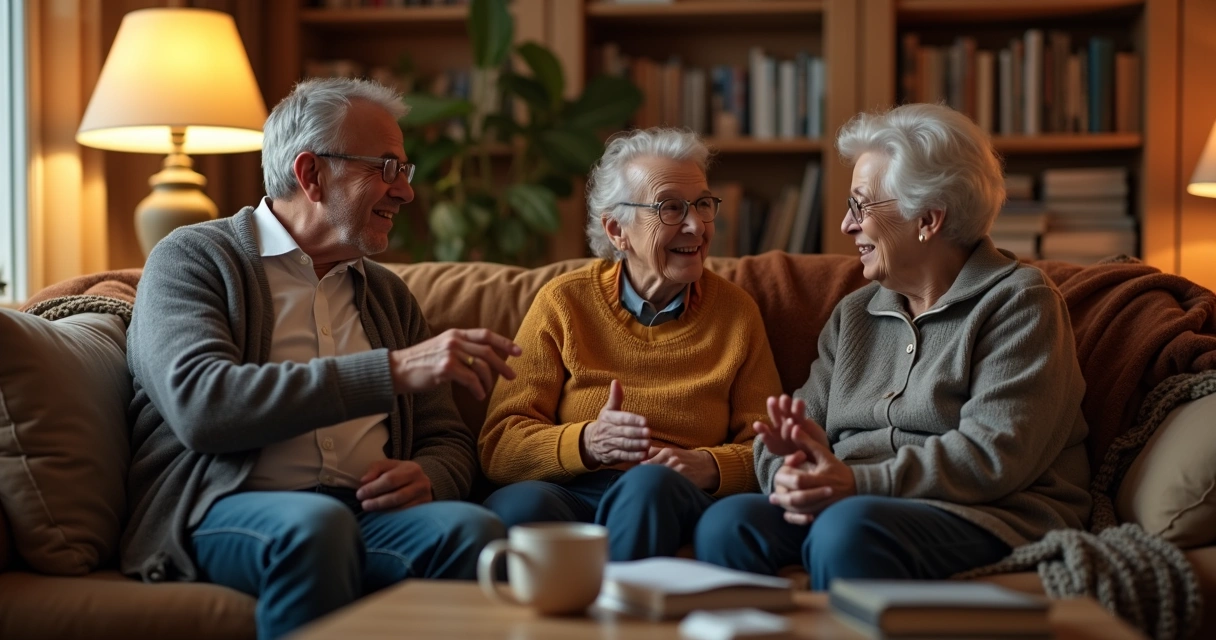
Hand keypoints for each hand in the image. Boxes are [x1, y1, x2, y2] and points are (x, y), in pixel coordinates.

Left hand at [356, 459, 432, 510]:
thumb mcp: (388, 466)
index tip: (360, 494)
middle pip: (397, 496)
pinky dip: (391, 517)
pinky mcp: (424, 509)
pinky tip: (381, 517)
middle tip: (364, 505)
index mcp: (411, 469)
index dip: (373, 488)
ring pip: (401, 508)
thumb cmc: (400, 473)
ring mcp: (424, 497)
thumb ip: (375, 469)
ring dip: (383, 511)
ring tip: (370, 510)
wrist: (422, 482)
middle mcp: (421, 483)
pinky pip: (406, 516)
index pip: (390, 479)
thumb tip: (364, 481)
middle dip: (377, 502)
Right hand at [389, 328, 521, 400]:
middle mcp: (454, 340)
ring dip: (488, 381)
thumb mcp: (441, 348)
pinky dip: (478, 389)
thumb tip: (482, 362)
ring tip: (486, 391)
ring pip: (481, 366)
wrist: (396, 370)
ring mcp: (450, 353)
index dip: (504, 342)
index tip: (519, 351)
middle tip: (512, 376)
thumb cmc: (420, 363)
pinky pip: (471, 379)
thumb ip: (461, 349)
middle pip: (487, 351)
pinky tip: (478, 396)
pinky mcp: (446, 368)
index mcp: (455, 334)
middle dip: (503, 364)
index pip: (485, 334)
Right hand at [580, 380, 650, 466]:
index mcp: (608, 418)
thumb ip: (615, 397)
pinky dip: (633, 457)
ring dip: (637, 445)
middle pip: (624, 432)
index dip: (633, 420)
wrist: (589, 443)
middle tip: (649, 432)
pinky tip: (643, 455)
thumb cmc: (605, 423)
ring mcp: (609, 444)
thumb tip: (616, 381)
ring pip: (624, 445)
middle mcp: (608, 431)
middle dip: (637, 433)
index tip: (645, 421)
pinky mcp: (611, 456)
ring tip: (648, 443)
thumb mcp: (608, 410)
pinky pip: (622, 456)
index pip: (621, 418)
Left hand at [642, 447, 720, 491]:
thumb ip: (655, 452)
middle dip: (642, 477)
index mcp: (667, 452)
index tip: (633, 475)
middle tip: (635, 484)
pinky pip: (669, 485)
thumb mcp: (672, 451)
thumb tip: (639, 456)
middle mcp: (672, 459)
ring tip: (644, 489)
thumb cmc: (686, 459)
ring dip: (650, 483)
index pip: (645, 461)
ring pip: (658, 477)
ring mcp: (678, 470)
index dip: (637, 469)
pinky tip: (658, 491)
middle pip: (650, 469)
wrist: (707, 466)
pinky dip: (662, 488)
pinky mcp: (684, 479)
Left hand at [753, 395, 829, 456]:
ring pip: (785, 412)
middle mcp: (780, 431)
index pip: (767, 436)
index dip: (763, 430)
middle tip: (772, 401)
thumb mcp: (797, 465)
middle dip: (773, 410)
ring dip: (784, 405)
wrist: (816, 457)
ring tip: (784, 399)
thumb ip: (793, 462)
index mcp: (774, 442)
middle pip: (775, 419)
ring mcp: (790, 423)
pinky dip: (798, 407)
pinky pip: (799, 412)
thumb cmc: (801, 463)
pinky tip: (798, 402)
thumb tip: (791, 461)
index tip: (758, 425)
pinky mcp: (802, 420)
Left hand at [768, 442, 855, 524]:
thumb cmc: (838, 470)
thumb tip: (793, 428)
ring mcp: (823, 506)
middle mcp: (823, 494)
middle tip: (772, 494)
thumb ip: (807, 442)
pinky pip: (807, 519)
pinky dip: (796, 518)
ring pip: (800, 510)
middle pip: (798, 498)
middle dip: (783, 496)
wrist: (857, 487)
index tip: (780, 474)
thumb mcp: (824, 454)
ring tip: (775, 500)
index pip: (799, 481)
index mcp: (822, 478)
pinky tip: (787, 513)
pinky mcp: (823, 514)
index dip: (787, 477)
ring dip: (785, 507)